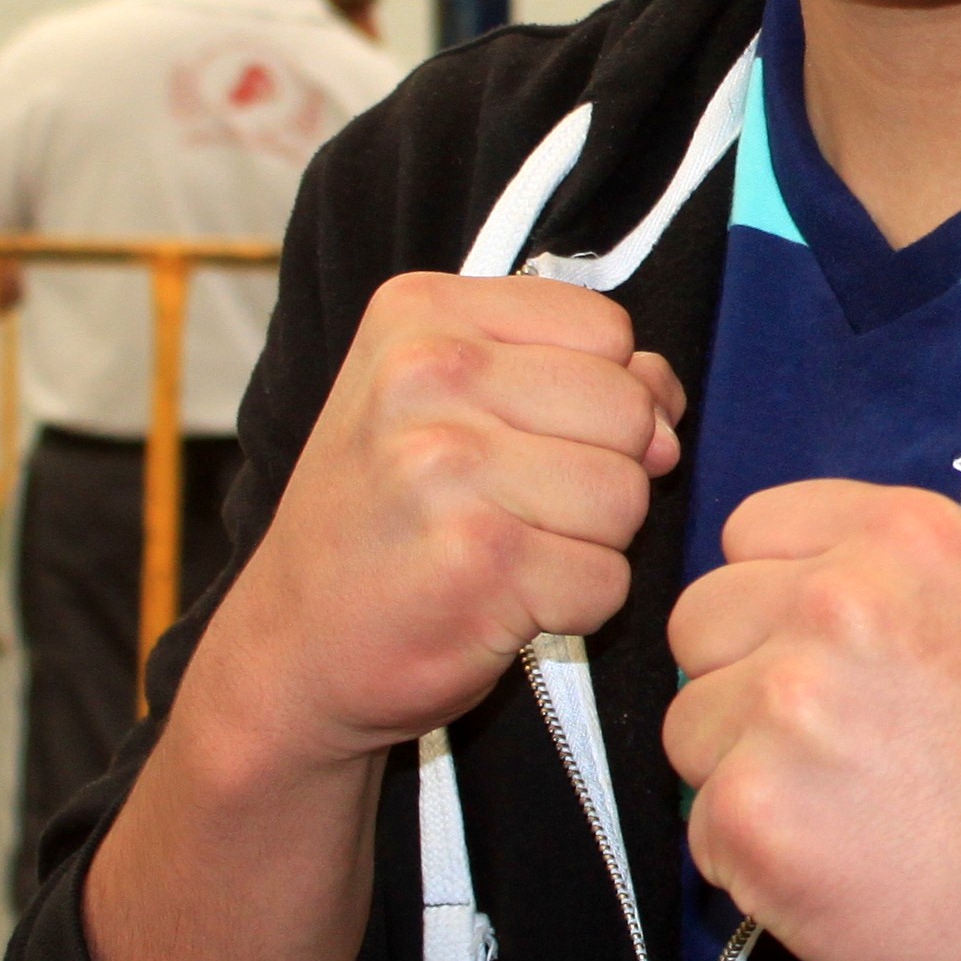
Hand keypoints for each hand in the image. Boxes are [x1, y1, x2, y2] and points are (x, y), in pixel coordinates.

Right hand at [183, 273, 682, 773]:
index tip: (530, 436)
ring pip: (628, 497)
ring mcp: (448, 468)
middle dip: (601, 471)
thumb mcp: (449, 402)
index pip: (607, 329)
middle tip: (512, 506)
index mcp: (421, 312)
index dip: (601, 393)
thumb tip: (668, 413)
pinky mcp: (480, 563)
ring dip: (588, 543)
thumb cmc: (385, 519)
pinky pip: (608, 580)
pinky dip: (573, 606)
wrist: (291, 648)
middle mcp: (427, 374)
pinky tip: (500, 600)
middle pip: (628, 410)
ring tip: (504, 550)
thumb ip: (572, 372)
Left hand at [663, 479, 960, 960]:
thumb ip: (874, 583)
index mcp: (903, 537)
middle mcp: (839, 601)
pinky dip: (751, 858)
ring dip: (743, 772)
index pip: (749, 531)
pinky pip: (699, 823)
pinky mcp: (752, 808)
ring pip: (689, 725)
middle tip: (838, 747)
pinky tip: (837, 865)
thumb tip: (759, 606)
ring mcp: (788, 702)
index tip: (834, 658)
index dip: (778, 602)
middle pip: (699, 621)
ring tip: (847, 811)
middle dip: (744, 683)